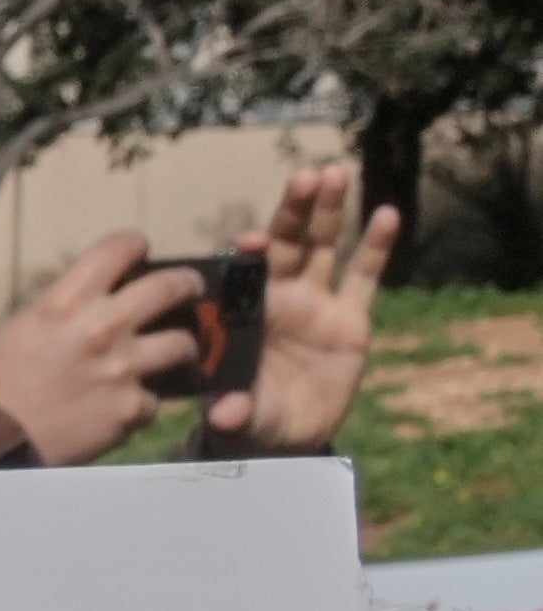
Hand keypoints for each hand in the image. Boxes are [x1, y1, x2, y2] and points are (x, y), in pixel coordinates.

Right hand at [0, 232, 194, 471]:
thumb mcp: (21, 327)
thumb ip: (64, 309)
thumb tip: (98, 299)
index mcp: (65, 302)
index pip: (119, 247)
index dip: (134, 246)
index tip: (138, 254)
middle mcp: (101, 328)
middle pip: (170, 287)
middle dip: (185, 284)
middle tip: (186, 290)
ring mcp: (121, 370)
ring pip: (182, 344)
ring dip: (180, 347)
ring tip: (176, 353)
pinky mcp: (129, 409)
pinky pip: (154, 401)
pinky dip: (141, 405)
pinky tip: (125, 408)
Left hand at [216, 164, 400, 458]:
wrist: (285, 437)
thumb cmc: (250, 418)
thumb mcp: (241, 419)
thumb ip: (234, 411)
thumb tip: (224, 415)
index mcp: (246, 316)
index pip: (245, 275)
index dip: (250, 254)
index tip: (252, 239)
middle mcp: (280, 299)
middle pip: (288, 245)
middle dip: (294, 211)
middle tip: (304, 176)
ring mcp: (317, 303)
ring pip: (324, 248)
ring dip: (330, 211)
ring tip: (336, 173)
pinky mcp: (351, 318)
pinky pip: (364, 276)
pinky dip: (375, 246)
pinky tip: (386, 214)